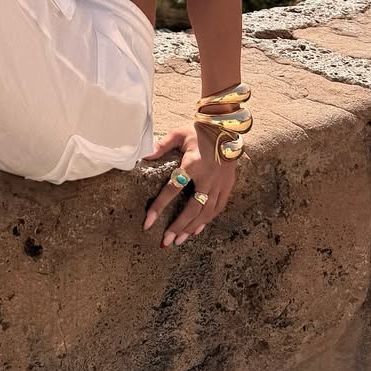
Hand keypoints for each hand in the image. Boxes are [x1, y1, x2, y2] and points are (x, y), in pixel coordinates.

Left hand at [140, 122, 237, 246]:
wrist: (226, 130)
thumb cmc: (199, 132)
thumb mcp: (178, 134)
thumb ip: (161, 145)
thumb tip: (142, 155)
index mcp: (193, 164)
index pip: (173, 189)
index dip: (160, 206)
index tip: (148, 222)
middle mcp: (207, 178)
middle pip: (192, 208)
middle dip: (178, 226)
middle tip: (165, 241)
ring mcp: (219, 184)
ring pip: (205, 213)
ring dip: (191, 228)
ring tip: (178, 240)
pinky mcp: (227, 187)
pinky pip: (217, 209)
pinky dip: (206, 221)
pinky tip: (196, 230)